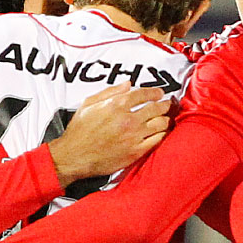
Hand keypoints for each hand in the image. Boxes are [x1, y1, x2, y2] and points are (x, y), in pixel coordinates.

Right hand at [48, 84, 171, 184]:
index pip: (144, 94)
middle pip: (157, 108)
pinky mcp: (136, 151)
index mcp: (116, 105)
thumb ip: (110, 92)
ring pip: (161, 124)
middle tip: (167, 104)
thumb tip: (128, 85)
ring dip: (166, 119)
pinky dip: (162, 134)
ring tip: (166, 118)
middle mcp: (128, 119)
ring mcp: (134, 136)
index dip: (155, 92)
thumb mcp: (88, 104)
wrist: (75, 156)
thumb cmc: (79, 131)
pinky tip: (161, 132)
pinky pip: (157, 140)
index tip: (159, 93)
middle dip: (165, 104)